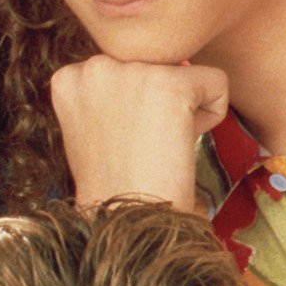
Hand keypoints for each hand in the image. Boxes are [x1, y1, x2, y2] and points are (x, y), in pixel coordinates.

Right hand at [49, 55, 226, 208]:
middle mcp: (94, 66)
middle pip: (155, 67)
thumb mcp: (93, 126)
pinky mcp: (169, 83)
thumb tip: (171, 65)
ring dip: (182, 111)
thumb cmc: (114, 184)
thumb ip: (112, 93)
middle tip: (139, 147)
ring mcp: (131, 71)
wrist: (126, 219)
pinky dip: (212, 116)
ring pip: (185, 74)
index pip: (126, 71)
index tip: (120, 142)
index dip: (132, 109)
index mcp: (69, 78)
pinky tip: (180, 143)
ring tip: (156, 146)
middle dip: (157, 104)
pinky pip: (216, 83)